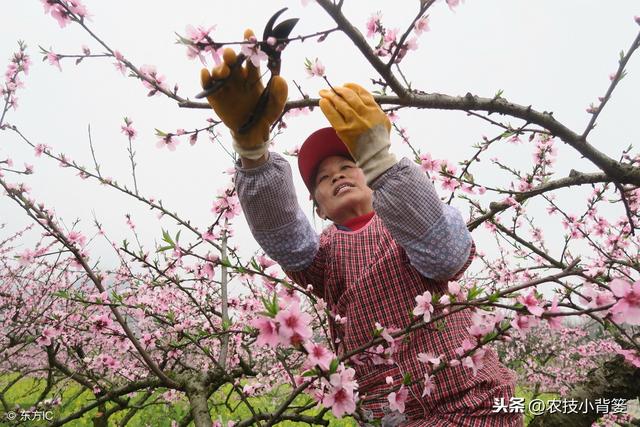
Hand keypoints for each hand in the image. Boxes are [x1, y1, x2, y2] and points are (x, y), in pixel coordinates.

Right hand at [200, 29, 287, 158]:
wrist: (252, 134)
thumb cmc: (265, 116)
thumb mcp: (276, 106)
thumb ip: (280, 94)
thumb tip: (279, 79)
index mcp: (252, 76)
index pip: (250, 57)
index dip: (249, 44)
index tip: (248, 32)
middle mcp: (237, 78)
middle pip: (232, 62)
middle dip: (230, 56)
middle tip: (231, 55)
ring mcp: (225, 87)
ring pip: (219, 72)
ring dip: (219, 68)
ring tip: (224, 71)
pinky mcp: (215, 97)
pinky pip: (207, 86)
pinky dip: (205, 79)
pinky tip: (206, 74)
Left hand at [319, 83, 395, 183]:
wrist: (375, 156)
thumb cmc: (379, 138)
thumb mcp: (383, 120)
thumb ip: (373, 108)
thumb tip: (360, 96)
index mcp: (374, 110)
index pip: (362, 92)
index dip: (351, 87)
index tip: (345, 85)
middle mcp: (365, 114)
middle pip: (349, 96)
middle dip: (339, 90)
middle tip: (331, 88)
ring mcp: (354, 122)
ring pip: (340, 104)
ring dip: (331, 96)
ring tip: (323, 92)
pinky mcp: (344, 131)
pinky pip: (333, 116)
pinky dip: (327, 107)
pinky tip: (322, 102)